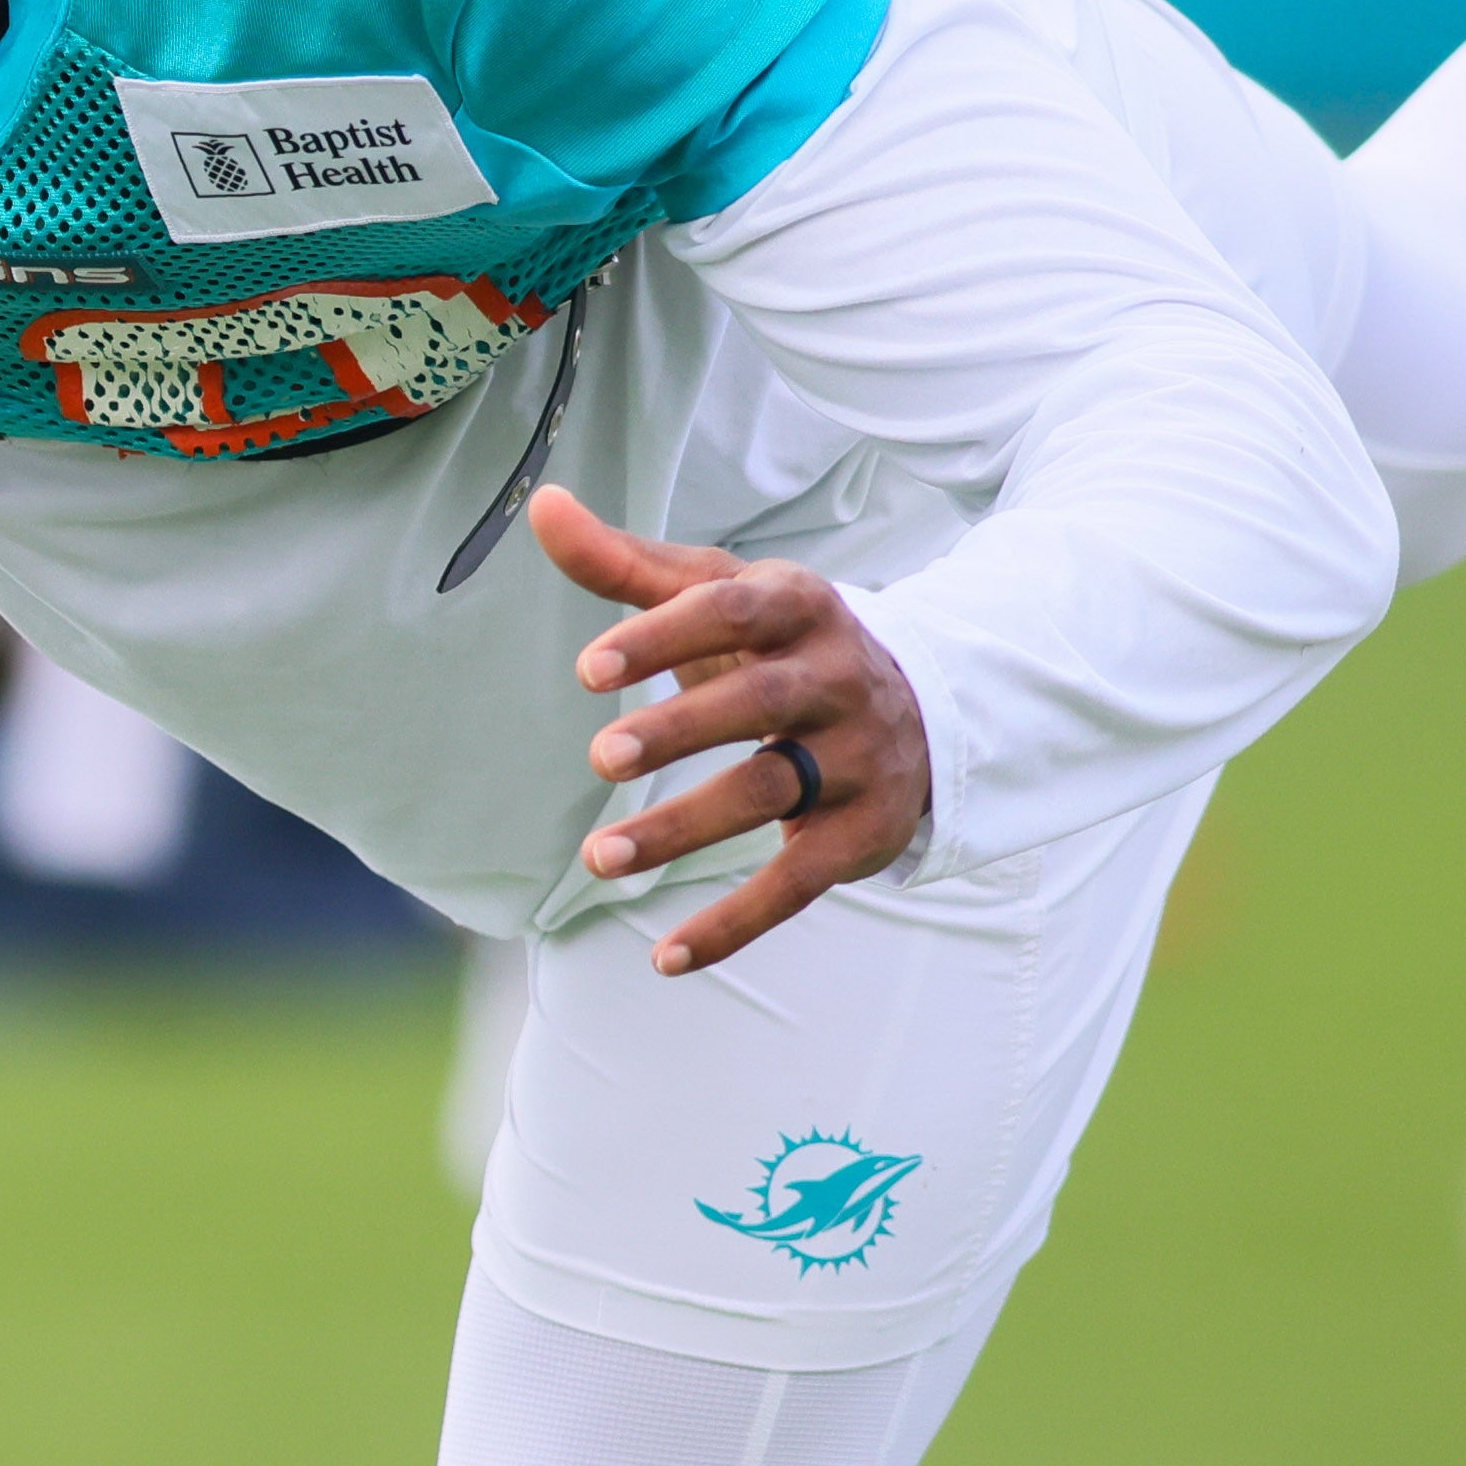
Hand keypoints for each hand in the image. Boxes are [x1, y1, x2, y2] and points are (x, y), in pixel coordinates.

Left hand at [536, 485, 931, 976]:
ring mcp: (857, 760)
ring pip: (771, 794)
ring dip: (683, 827)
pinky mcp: (861, 835)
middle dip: (680, 729)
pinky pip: (796, 885)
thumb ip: (626, 564)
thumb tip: (542, 508)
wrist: (923, 710)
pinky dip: (733, 925)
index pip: (731, 611)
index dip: (662, 636)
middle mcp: (837, 679)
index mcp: (800, 607)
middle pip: (758, 703)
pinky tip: (666, 957)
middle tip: (600, 758)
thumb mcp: (720, 594)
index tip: (588, 669)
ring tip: (598, 859)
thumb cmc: (782, 646)